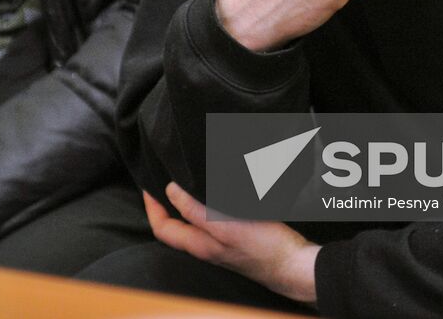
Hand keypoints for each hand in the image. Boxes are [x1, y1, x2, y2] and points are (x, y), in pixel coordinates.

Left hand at [145, 182, 318, 305]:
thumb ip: (196, 210)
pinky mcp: (237, 238)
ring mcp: (221, 243)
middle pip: (175, 226)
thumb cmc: (262, 247)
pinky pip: (212, 220)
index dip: (151, 206)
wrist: (294, 264)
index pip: (162, 228)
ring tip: (185, 180)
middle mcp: (206, 246)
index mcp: (198, 245)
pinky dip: (206, 204)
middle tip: (164, 178)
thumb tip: (171, 191)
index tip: (149, 184)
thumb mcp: (224, 226)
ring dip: (185, 202)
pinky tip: (214, 191)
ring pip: (193, 222)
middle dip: (165, 203)